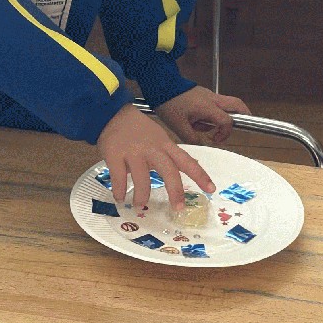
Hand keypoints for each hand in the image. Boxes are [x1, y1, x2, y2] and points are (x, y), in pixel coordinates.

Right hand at [96, 103, 214, 212]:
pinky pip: (119, 177)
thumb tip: (193, 164)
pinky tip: (120, 198)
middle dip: (175, 191)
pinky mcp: (115, 155)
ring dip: (142, 195)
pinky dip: (120, 190)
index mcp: (165, 145)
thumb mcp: (159, 138)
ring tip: (140, 205)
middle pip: (169, 171)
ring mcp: (134, 152)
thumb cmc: (138, 130)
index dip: (200, 175)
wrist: (111, 114)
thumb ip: (172, 154)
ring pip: (142, 178)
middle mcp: (152, 149)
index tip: (212, 189)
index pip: (187, 161)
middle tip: (178, 208)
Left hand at [152, 86, 247, 145]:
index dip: (225, 133)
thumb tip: (201, 144)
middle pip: (237, 105)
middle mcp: (212, 99)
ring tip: (201, 125)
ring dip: (221, 117)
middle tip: (243, 125)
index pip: (228, 120)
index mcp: (208, 107)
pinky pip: (215, 104)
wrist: (161, 85)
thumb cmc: (169, 103)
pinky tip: (196, 119)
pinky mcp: (203, 94)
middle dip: (244, 115)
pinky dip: (212, 113)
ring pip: (226, 104)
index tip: (215, 139)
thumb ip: (192, 138)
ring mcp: (209, 94)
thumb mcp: (178, 127)